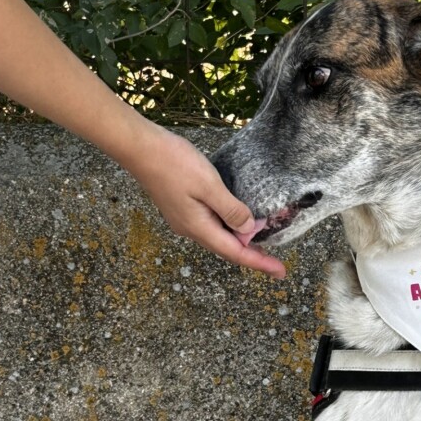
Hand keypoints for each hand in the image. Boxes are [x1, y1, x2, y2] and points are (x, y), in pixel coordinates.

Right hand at [125, 125, 285, 276]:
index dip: (259, 263)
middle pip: (227, 250)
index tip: (281, 272)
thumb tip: (248, 230)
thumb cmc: (174, 163)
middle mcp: (190, 229)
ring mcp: (184, 219)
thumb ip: (231, 209)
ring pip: (219, 238)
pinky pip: (211, 225)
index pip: (235, 252)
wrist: (140, 148)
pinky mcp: (182, 208)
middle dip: (253, 257)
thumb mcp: (209, 185)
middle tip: (276, 264)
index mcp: (198, 227)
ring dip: (240, 244)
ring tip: (263, 246)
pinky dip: (229, 229)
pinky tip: (238, 223)